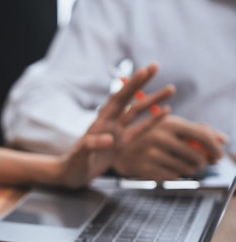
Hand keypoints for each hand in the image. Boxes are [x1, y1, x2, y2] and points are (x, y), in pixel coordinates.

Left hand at [55, 63, 174, 187]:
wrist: (71, 176)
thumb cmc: (72, 166)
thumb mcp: (80, 157)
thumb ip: (92, 146)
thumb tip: (109, 139)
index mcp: (100, 122)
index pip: (118, 99)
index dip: (131, 85)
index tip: (143, 71)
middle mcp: (109, 123)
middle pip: (129, 99)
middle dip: (142, 83)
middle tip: (155, 65)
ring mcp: (116, 132)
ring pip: (137, 112)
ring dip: (153, 100)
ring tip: (171, 88)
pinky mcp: (121, 144)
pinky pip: (139, 130)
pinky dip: (152, 121)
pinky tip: (165, 112)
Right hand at [112, 115, 226, 179]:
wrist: (116, 147)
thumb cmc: (150, 135)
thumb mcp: (172, 126)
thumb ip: (199, 130)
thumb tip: (223, 140)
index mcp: (169, 123)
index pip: (201, 135)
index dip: (215, 148)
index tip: (219, 156)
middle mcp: (159, 137)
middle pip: (196, 156)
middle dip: (203, 163)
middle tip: (200, 164)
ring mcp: (150, 154)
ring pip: (185, 169)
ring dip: (190, 170)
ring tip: (185, 165)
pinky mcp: (144, 169)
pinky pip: (172, 177)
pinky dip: (175, 175)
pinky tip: (169, 168)